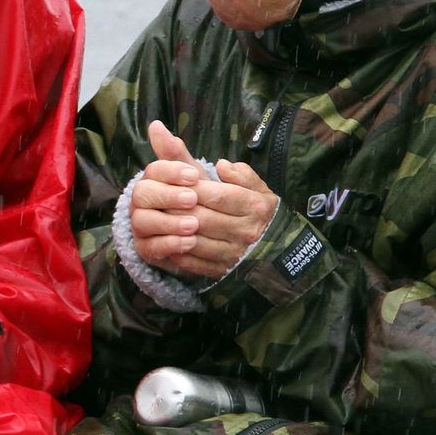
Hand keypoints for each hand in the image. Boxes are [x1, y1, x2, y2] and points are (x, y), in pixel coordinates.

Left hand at [130, 120, 278, 280]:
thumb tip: (222, 164)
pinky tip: (164, 239)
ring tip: (156, 216)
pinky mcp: (222, 270)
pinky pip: (193, 262)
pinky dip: (176, 251)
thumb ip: (240, 173)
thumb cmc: (260, 212)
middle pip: (202, 218)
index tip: (175, 179)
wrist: (278, 250)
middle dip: (177, 207)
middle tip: (157, 198)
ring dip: (172, 229)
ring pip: (195, 240)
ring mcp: (233, 254)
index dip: (192, 187)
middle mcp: (245, 231)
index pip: (217, 195)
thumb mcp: (257, 187)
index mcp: (254, 207)